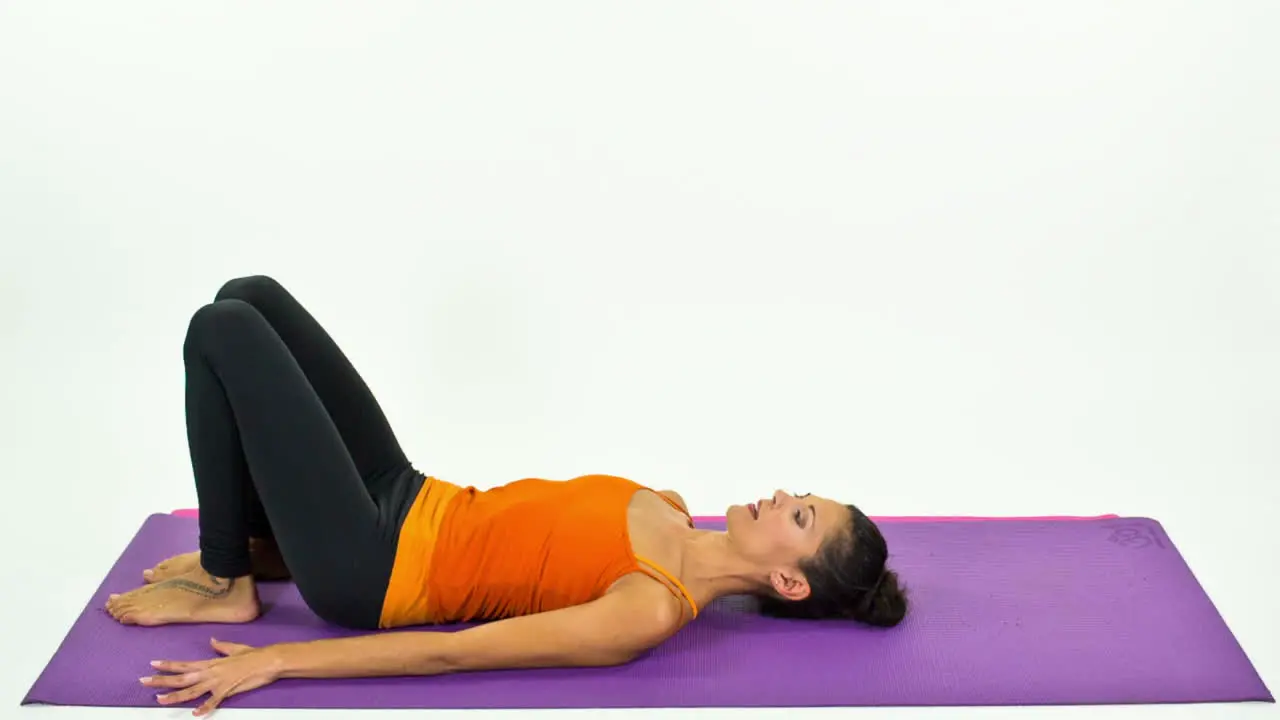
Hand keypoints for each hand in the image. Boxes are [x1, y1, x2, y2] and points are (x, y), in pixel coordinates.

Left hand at [140, 637, 282, 715]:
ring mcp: (217, 682)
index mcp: (210, 663)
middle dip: (161, 680)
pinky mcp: (227, 690)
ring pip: (191, 691)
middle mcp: (210, 672)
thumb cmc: (253, 654)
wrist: (268, 661)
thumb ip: (221, 647)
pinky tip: (196, 714)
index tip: (152, 664)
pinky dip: (204, 708)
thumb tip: (211, 641)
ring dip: (174, 696)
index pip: (184, 664)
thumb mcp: (235, 648)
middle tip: (144, 681)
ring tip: (159, 700)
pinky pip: (213, 701)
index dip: (167, 664)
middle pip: (181, 678)